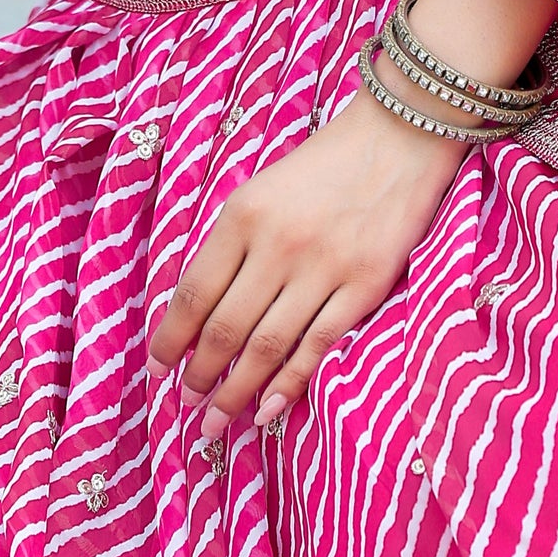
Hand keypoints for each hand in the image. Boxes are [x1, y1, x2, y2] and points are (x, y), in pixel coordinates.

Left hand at [147, 90, 465, 438]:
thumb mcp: (261, 188)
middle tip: (188, 403)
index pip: (193, 292)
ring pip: (267, 346)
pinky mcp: (366, 284)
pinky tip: (267, 410)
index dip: (169, 339)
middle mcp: (278, 243)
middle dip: (199, 375)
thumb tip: (197, 313)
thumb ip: (231, 244)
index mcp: (244, 214)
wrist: (400, 136)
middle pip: (225, 327)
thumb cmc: (324, 164)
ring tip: (217, 420)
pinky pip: (318, 346)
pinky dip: (288, 385)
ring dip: (236, 391)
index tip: (157, 368)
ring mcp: (325, 266)